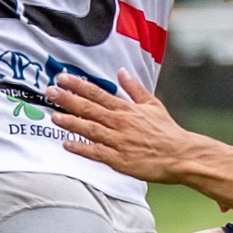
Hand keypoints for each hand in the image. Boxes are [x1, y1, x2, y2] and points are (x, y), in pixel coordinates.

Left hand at [47, 74, 203, 183]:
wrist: (182, 155)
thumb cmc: (167, 131)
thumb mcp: (152, 104)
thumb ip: (134, 88)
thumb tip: (121, 71)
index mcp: (127, 109)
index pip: (98, 94)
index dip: (78, 86)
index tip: (62, 78)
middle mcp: (120, 123)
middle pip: (89, 109)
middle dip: (68, 99)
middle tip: (50, 92)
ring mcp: (119, 142)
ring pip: (90, 129)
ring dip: (71, 122)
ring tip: (54, 115)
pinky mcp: (120, 160)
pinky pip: (97, 153)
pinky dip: (82, 148)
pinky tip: (67, 144)